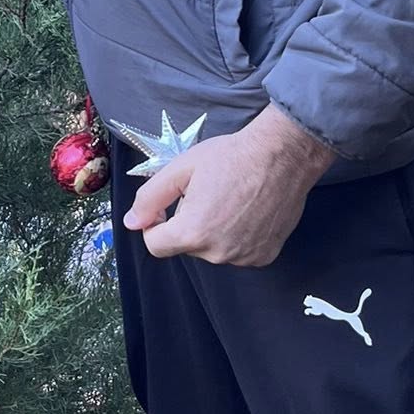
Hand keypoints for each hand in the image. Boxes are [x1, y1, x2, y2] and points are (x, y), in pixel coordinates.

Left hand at [122, 105, 336, 266]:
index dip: (155, 223)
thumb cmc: (230, 157)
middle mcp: (218, 253)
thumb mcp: (180, 169)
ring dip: (212, 231)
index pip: (155, 245)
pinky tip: (248, 210)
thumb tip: (131, 223)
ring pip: (211, 249)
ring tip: (229, 199)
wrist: (282, 155)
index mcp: (192, 232)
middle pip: (185, 246)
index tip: (168, 204)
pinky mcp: (264, 256)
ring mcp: (244, 258)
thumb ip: (150, 198)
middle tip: (207, 193)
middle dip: (187, 223)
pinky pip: (237, 252)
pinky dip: (237, 236)